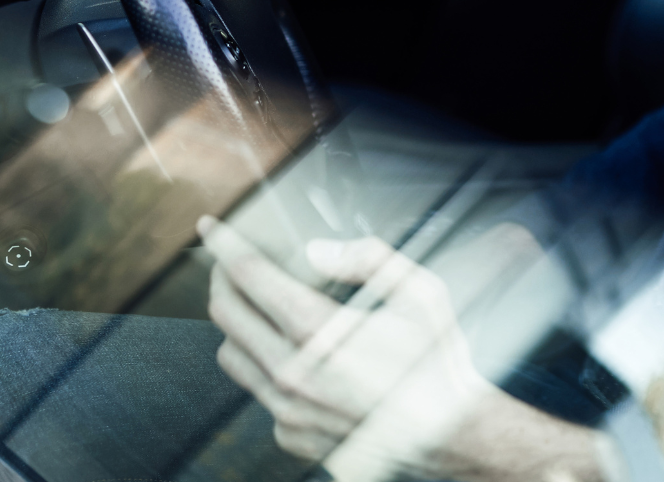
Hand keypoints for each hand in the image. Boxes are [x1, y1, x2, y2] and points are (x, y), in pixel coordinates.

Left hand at [202, 218, 614, 481]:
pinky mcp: (292, 435)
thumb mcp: (420, 293)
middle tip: (234, 264)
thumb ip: (368, 258)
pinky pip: (259, 392)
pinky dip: (268, 368)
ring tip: (261, 308)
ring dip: (239, 326)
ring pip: (233, 357)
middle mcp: (293, 375)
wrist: (450, 435)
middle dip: (224, 281)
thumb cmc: (436, 363)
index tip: (212, 228)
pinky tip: (298, 357)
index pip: (250, 277)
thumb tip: (317, 251)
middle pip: (226, 316)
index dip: (226, 246)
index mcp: (319, 333)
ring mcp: (288, 411)